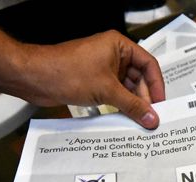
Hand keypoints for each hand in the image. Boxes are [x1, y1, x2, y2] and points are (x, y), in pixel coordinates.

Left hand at [18, 30, 164, 128]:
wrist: (35, 78)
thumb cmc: (66, 71)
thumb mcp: (106, 90)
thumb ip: (132, 105)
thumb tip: (152, 117)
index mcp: (119, 46)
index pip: (148, 64)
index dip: (156, 84)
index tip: (160, 103)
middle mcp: (114, 56)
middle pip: (139, 78)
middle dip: (145, 98)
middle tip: (151, 117)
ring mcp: (104, 70)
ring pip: (128, 89)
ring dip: (133, 104)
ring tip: (140, 121)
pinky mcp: (95, 83)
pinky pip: (116, 95)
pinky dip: (122, 106)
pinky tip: (126, 119)